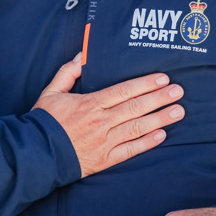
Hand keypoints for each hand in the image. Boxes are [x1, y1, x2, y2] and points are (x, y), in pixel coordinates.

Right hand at [32, 57, 183, 176]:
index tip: (162, 78)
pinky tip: (161, 135)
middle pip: (135, 107)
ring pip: (137, 128)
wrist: (36, 154)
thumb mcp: (50, 92)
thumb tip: (81, 56)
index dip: (145, 84)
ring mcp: (104, 141)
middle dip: (159, 98)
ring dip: (160, 119)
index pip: (123, 91)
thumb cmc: (44, 122)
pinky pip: (130, 151)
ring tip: (178, 111)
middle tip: (179, 91)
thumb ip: (67, 73)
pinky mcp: (105, 159)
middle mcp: (101, 122)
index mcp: (90, 104)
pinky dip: (146, 143)